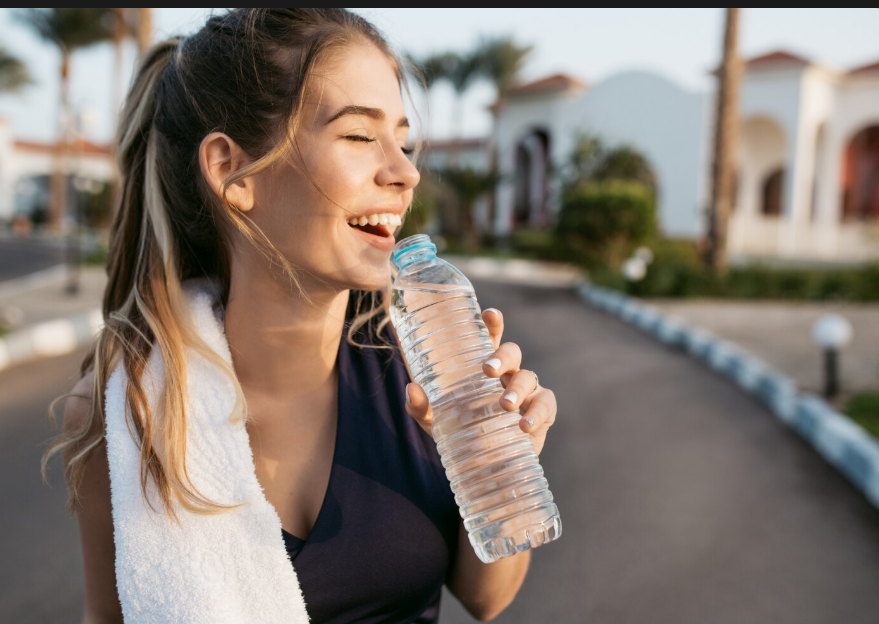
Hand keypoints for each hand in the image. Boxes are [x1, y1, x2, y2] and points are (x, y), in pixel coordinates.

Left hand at [404, 307, 557, 456]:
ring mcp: (528, 391)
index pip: (491, 337)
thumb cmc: (460, 432)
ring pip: (528, 377)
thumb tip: (412, 389)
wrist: (484, 465)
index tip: (489, 314)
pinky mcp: (542, 412)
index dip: (493, 322)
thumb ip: (421, 407)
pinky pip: (546, 404)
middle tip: (488, 370)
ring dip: (517, 389)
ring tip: (505, 405)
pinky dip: (538, 413)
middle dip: (502, 357)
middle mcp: (508, 373)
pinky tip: (525, 425)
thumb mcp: (435, 421)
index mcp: (485, 366)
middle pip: (512, 352)